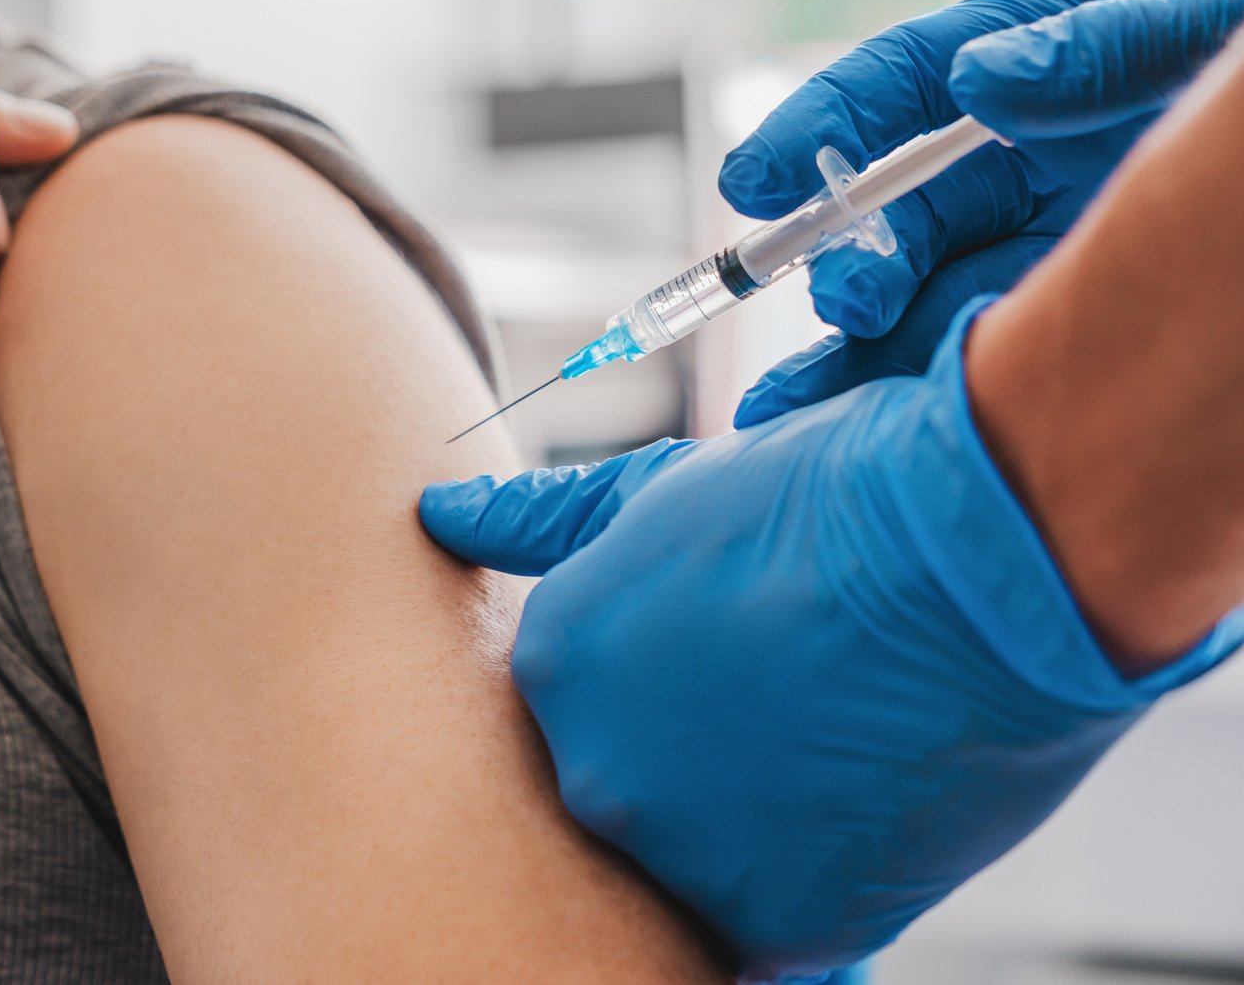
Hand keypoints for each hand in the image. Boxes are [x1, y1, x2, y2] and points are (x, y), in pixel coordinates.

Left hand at [420, 304, 1241, 982]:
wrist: (980, 550)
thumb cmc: (829, 505)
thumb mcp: (662, 494)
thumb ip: (537, 521)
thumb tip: (438, 509)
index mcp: (552, 664)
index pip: (586, 707)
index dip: (675, 686)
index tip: (738, 663)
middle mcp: (591, 768)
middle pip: (636, 789)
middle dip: (703, 760)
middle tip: (792, 706)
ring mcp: (679, 851)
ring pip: (704, 861)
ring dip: (762, 825)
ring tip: (838, 744)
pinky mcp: (780, 919)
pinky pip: (777, 923)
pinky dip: (817, 883)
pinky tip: (862, 809)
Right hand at [721, 0, 1243, 425]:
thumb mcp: (1201, 13)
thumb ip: (1100, 44)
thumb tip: (982, 80)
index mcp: (1026, 58)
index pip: (895, 87)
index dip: (815, 130)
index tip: (752, 181)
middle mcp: (1013, 153)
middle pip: (895, 209)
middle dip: (848, 259)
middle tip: (849, 302)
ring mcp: (1037, 236)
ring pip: (916, 291)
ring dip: (856, 341)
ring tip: (808, 396)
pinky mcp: (1067, 313)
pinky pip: (971, 352)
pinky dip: (897, 393)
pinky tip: (839, 431)